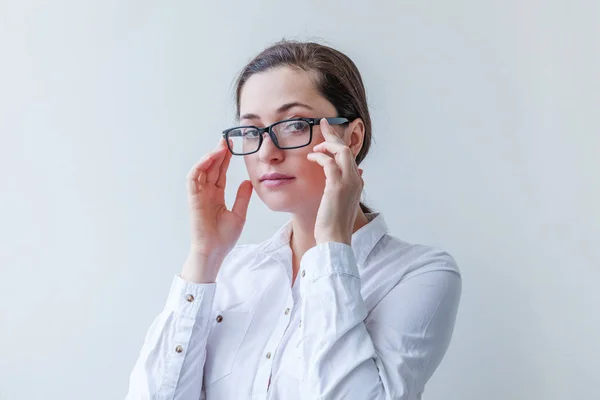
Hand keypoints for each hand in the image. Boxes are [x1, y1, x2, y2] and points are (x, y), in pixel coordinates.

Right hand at [183, 137, 253, 280]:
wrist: (214, 251)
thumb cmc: (224, 238)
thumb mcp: (239, 214)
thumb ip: (242, 197)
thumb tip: (249, 182)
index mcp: (216, 196)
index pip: (220, 173)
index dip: (226, 160)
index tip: (234, 148)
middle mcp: (206, 193)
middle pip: (212, 168)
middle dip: (219, 154)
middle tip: (227, 140)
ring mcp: (199, 195)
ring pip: (202, 170)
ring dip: (210, 157)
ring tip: (221, 147)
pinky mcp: (193, 199)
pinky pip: (193, 178)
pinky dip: (200, 166)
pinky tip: (210, 158)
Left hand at [307, 118, 363, 244]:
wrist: (335, 239)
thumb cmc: (333, 225)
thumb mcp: (338, 204)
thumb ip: (341, 190)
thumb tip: (341, 181)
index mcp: (356, 183)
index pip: (349, 156)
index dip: (339, 143)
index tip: (329, 134)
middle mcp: (355, 180)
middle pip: (347, 149)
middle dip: (334, 134)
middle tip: (323, 123)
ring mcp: (348, 183)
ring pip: (341, 151)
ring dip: (327, 143)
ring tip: (315, 142)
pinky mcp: (337, 187)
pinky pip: (328, 162)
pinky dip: (319, 156)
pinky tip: (311, 156)